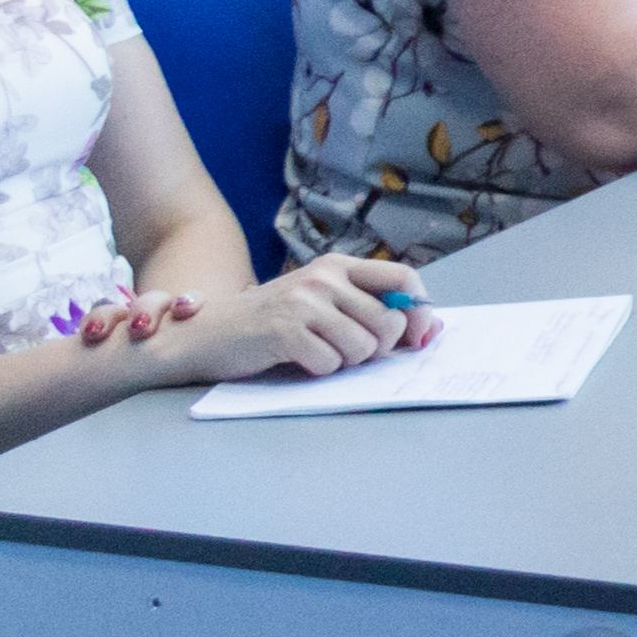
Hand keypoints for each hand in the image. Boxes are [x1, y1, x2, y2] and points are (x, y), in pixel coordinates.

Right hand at [102, 251, 433, 389]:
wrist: (206, 335)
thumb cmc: (271, 326)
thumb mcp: (321, 305)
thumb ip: (367, 310)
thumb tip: (429, 330)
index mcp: (338, 265)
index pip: (403, 277)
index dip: (419, 310)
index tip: (418, 337)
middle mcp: (324, 277)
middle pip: (388, 322)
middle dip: (377, 350)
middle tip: (345, 351)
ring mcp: (304, 301)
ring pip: (363, 347)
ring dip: (344, 362)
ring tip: (315, 352)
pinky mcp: (285, 329)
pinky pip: (330, 364)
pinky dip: (318, 371)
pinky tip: (295, 359)